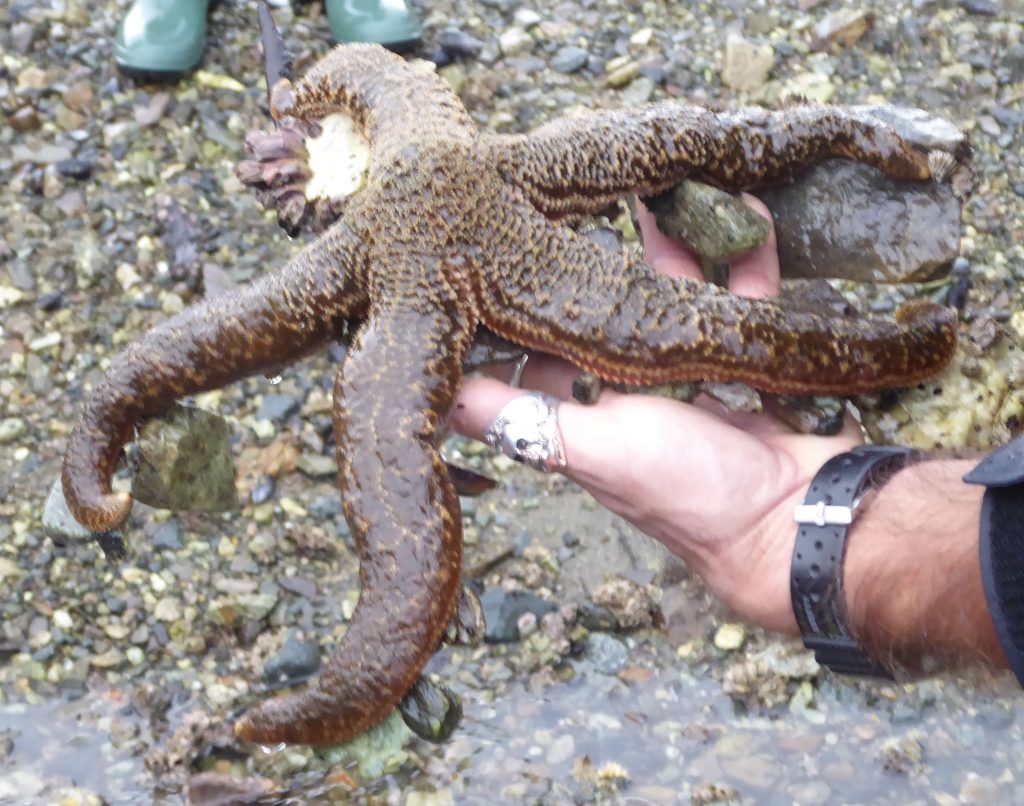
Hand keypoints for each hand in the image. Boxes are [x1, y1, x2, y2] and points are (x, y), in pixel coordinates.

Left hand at [453, 196, 859, 634]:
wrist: (798, 517)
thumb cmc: (685, 487)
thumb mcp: (589, 448)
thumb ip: (516, 415)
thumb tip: (433, 396)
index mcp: (584, 405)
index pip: (538, 340)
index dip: (521, 296)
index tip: (504, 238)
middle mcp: (630, 383)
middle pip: (607, 299)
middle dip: (601, 245)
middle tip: (586, 183)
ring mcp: (691, 364)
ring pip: (674, 284)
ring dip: (672, 236)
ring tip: (661, 175)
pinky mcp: (747, 351)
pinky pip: (744, 288)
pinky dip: (747, 251)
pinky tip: (743, 203)